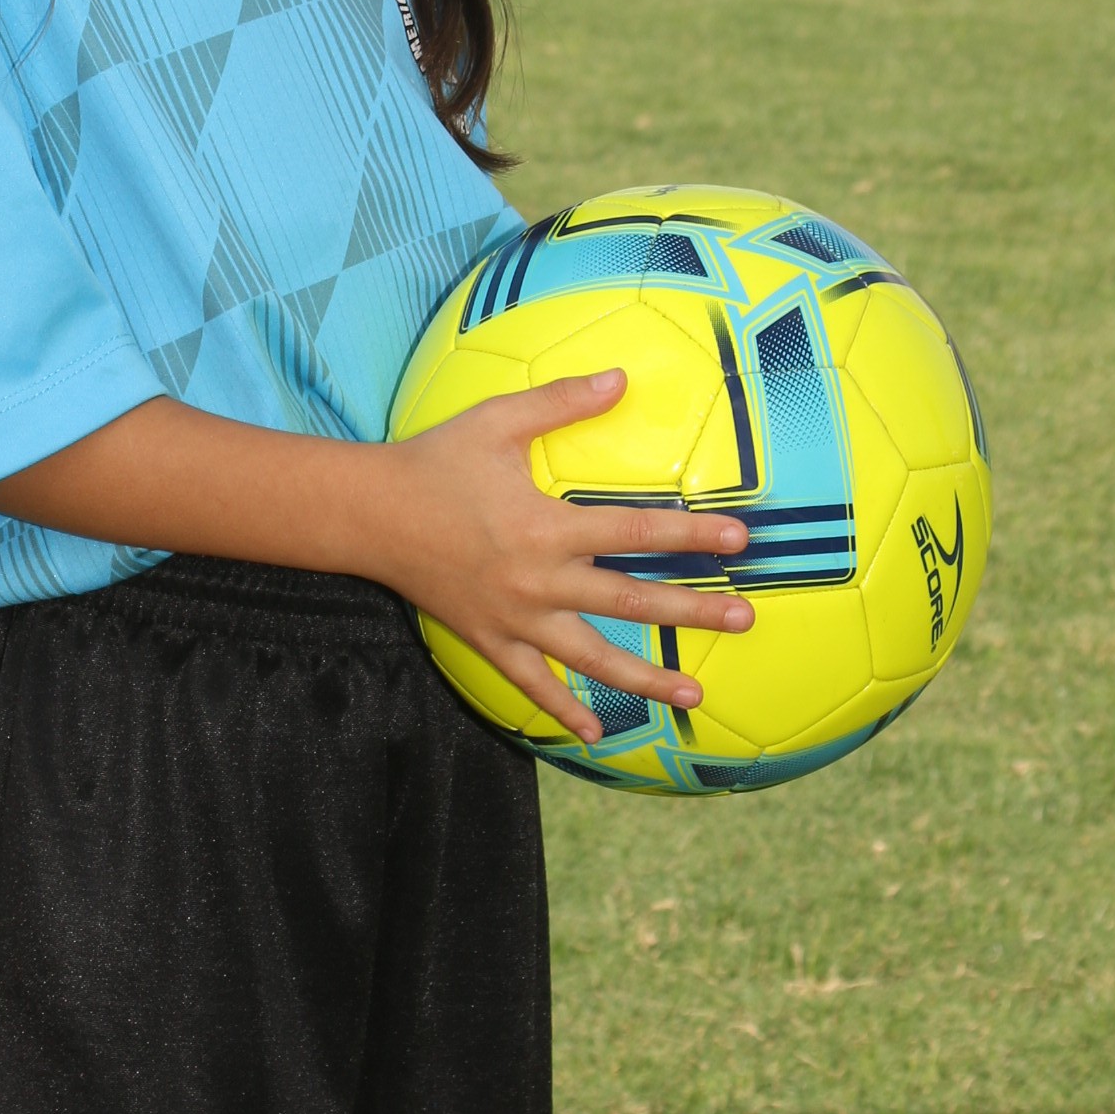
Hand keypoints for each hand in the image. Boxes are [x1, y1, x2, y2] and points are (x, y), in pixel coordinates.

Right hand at [372, 371, 752, 745]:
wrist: (368, 514)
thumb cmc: (435, 462)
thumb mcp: (497, 421)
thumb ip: (561, 402)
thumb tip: (621, 379)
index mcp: (547, 526)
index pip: (637, 533)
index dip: (693, 536)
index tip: (741, 539)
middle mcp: (538, 580)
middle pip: (631, 602)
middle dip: (693, 612)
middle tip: (746, 619)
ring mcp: (514, 619)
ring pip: (592, 657)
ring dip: (647, 678)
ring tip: (694, 694)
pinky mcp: (488, 640)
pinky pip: (531, 685)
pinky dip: (563, 711)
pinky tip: (596, 735)